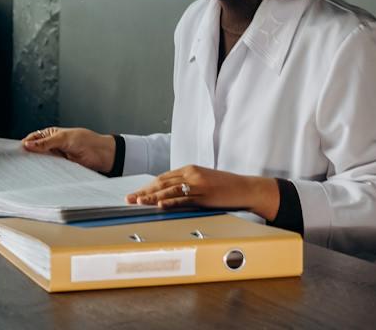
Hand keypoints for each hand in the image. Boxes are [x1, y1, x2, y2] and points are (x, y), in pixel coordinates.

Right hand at [22, 127, 115, 173]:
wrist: (102, 155)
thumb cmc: (85, 141)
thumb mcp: (63, 139)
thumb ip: (45, 143)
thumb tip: (27, 144)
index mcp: (50, 134)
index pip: (33, 139)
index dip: (25, 144)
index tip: (16, 152)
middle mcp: (51, 146)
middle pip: (35, 151)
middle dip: (28, 156)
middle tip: (19, 163)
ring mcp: (56, 157)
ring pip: (42, 161)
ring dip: (37, 165)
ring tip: (28, 170)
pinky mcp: (61, 167)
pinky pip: (50, 170)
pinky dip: (46, 172)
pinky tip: (41, 174)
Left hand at [125, 165, 279, 220]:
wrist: (246, 188)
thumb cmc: (225, 187)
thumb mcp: (203, 181)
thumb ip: (187, 185)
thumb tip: (169, 195)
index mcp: (189, 170)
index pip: (163, 178)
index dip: (147, 186)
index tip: (135, 194)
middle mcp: (191, 174)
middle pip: (162, 183)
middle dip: (144, 191)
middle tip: (129, 199)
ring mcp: (198, 184)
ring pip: (170, 190)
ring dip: (152, 197)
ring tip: (138, 202)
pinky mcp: (205, 195)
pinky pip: (184, 199)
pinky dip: (171, 202)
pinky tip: (160, 205)